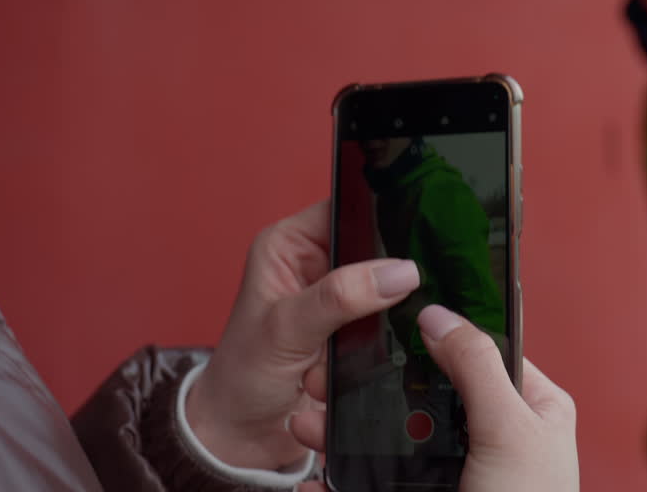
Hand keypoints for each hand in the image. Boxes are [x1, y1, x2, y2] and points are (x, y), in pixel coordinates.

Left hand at [184, 201, 419, 469]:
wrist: (241, 437)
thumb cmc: (241, 376)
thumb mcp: (287, 329)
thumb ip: (340, 297)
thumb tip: (399, 272)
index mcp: (289, 245)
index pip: (347, 209)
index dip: (378, 221)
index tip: (405, 249)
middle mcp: (315, 268)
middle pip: (374, 255)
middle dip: (377, 290)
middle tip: (363, 318)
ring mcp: (337, 304)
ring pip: (386, 298)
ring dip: (371, 331)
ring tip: (334, 357)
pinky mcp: (352, 336)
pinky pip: (386, 333)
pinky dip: (373, 355)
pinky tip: (342, 373)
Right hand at [292, 305, 578, 491]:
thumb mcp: (511, 432)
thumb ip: (476, 368)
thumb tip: (439, 314)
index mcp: (533, 406)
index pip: (482, 348)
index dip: (437, 329)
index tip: (387, 312)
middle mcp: (494, 431)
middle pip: (428, 387)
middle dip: (379, 377)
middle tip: (331, 367)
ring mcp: (457, 466)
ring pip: (398, 427)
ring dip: (350, 416)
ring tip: (309, 410)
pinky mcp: (424, 490)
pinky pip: (381, 467)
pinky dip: (348, 457)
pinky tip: (317, 447)